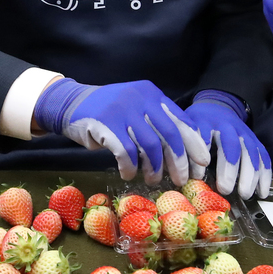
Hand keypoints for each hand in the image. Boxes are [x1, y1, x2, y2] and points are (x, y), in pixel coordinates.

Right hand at [35, 79, 209, 184]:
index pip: (180, 119)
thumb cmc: (108, 111)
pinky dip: (130, 167)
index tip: (203, 162)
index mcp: (151, 94)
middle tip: (182, 179)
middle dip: (178, 160)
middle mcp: (140, 98)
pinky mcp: (105, 124)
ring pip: (149, 145)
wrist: (70, 104)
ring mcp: (122, 110)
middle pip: (169, 134)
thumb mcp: (135, 108)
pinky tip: (129, 175)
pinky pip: (125, 152)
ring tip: (153, 179)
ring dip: (154, 168)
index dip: (194, 142)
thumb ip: (155, 121)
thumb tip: (182, 151)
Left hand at [184, 92, 271, 198]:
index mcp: (204, 120)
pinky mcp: (255, 140)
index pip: (203, 134)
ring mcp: (243, 132)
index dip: (200, 154)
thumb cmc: (196, 125)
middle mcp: (226, 125)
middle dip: (229, 168)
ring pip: (250, 151)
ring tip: (244, 194)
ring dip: (250, 174)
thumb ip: (181, 146)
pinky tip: (262, 192)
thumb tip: (174, 174)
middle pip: (230, 144)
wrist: (217, 107)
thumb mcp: (184, 128)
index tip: (197, 175)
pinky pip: (263, 156)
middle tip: (225, 189)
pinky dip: (265, 175)